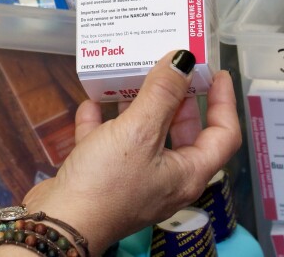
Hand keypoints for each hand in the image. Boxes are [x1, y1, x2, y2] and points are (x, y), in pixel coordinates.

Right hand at [18, 51, 240, 254]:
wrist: (59, 224)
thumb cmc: (106, 183)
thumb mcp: (139, 131)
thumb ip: (161, 93)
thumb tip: (182, 60)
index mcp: (187, 172)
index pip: (223, 134)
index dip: (224, 102)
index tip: (216, 72)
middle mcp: (166, 177)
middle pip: (183, 131)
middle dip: (178, 97)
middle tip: (172, 67)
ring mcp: (133, 178)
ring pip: (144, 135)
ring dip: (138, 105)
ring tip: (133, 75)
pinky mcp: (103, 178)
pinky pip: (108, 143)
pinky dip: (103, 122)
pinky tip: (92, 102)